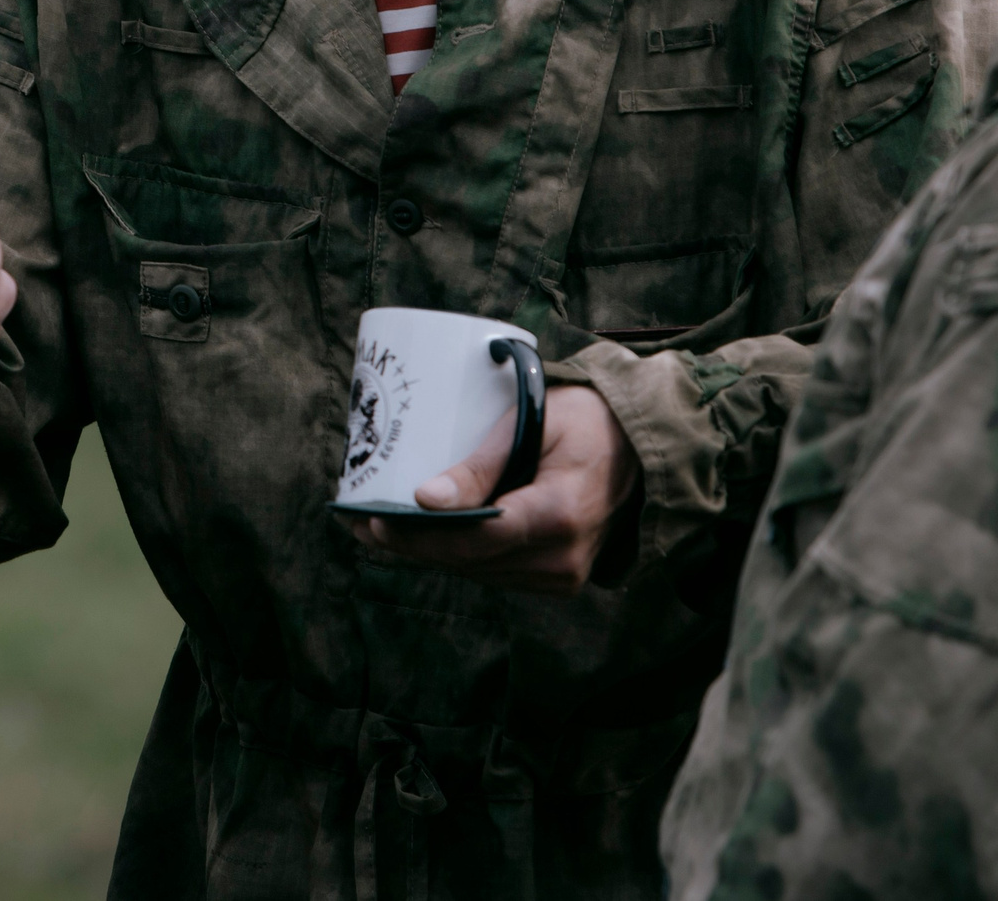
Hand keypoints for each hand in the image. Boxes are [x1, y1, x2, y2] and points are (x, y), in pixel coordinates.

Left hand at [344, 386, 641, 593]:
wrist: (641, 449)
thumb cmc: (587, 419)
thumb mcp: (536, 421)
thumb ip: (483, 463)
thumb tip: (426, 499)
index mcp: (560, 515)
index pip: (478, 538)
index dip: (421, 535)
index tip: (374, 520)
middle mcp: (562, 559)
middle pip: (468, 562)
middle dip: (408, 544)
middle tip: (356, 520)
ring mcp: (561, 576)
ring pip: (475, 572)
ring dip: (424, 553)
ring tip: (372, 526)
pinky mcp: (555, 579)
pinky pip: (491, 572)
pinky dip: (453, 556)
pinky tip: (415, 537)